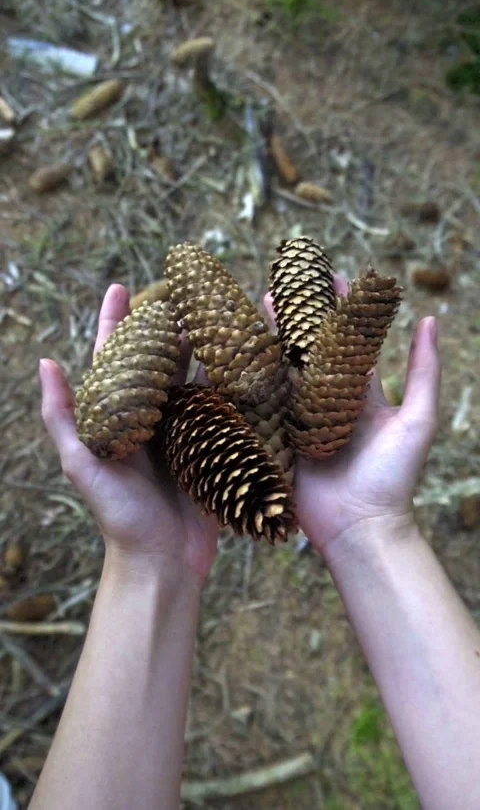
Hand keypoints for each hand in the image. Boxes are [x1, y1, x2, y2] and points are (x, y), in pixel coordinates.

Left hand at [40, 285, 217, 587]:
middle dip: (170, 325)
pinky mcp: (216, 445)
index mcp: (120, 415)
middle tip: (185, 291)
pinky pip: (225, 406)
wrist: (162, 560)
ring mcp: (186, 428)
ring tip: (220, 315)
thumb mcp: (84, 464)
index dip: (117, 321)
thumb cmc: (118, 515)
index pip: (116, 358)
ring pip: (197, 376)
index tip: (121, 286)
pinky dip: (235, 382)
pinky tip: (248, 359)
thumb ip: (65, 416)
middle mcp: (153, 416)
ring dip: (207, 346)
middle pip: (162, 359)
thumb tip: (46, 361)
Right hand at [265, 277, 440, 554]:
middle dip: (297, 316)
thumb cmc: (394, 477)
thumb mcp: (417, 420)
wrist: (361, 528)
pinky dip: (248, 376)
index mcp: (358, 394)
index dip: (339, 309)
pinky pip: (260, 403)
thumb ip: (423, 371)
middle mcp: (325, 402)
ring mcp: (298, 418)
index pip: (345, 341)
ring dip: (270, 337)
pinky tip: (235, 350)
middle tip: (285, 283)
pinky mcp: (276, 437)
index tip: (332, 275)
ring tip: (258, 305)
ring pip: (280, 369)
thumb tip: (430, 319)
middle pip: (307, 349)